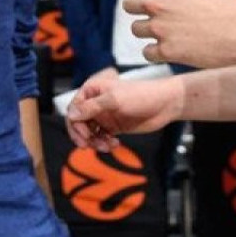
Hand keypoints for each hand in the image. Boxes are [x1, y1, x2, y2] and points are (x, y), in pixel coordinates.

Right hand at [66, 74, 182, 151]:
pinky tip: (114, 144)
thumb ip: (92, 107)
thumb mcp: (114, 99)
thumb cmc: (141, 95)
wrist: (164, 104)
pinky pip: (100, 137)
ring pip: (89, 132)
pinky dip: (104, 143)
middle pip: (78, 122)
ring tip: (107, 146)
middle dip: (82, 135)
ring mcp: (104, 115)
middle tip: (88, 145)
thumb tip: (71, 114)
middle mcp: (96, 103)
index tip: (84, 135)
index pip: (74, 108)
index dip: (75, 123)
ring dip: (94, 142)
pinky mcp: (113, 126)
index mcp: (93, 90)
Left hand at [125, 0, 235, 68]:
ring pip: (136, 29)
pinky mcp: (168, 51)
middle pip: (128, 5)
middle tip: (155, 13)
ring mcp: (161, 29)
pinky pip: (147, 53)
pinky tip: (168, 47)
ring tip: (165, 31)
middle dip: (138, 8)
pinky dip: (155, 51)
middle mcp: (157, 4)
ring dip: (147, 30)